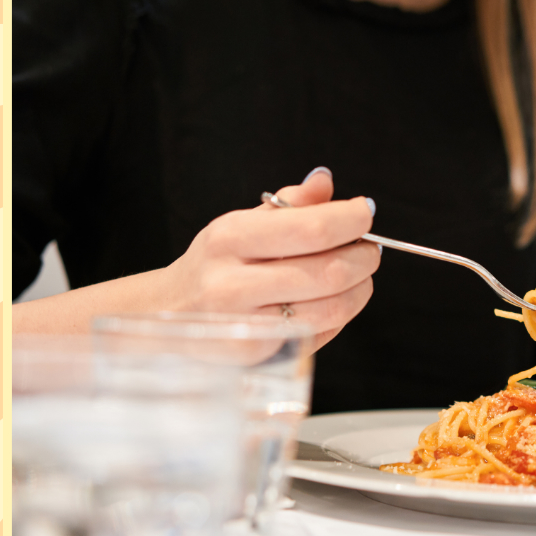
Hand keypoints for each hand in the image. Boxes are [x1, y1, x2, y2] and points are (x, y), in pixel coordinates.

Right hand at [164, 167, 379, 352]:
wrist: (166, 313)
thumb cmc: (215, 263)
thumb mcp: (242, 223)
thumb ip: (290, 203)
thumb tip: (325, 181)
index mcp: (231, 238)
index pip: (312, 228)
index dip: (352, 220)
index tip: (365, 213)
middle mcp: (232, 282)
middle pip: (330, 272)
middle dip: (364, 257)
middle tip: (369, 249)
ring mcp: (244, 324)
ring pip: (332, 308)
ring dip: (361, 288)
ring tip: (359, 275)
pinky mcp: (256, 355)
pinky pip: (319, 333)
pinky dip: (340, 314)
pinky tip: (334, 300)